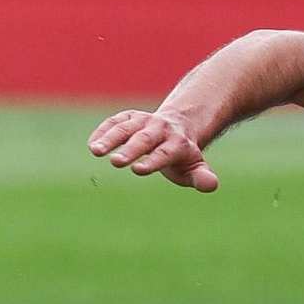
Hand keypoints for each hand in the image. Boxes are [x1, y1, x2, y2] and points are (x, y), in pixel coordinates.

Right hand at [88, 107, 219, 192]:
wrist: (177, 128)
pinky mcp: (129, 118)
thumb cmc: (183, 157)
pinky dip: (103, 131)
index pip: (164, 153)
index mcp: (178, 144)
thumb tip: (211, 185)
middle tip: (116, 162)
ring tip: (96, 151)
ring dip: (110, 138)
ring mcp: (143, 121)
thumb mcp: (196, 168)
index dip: (152, 161)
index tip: (137, 170)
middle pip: (144, 139)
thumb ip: (202, 177)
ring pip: (126, 128)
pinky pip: (114, 122)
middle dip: (130, 150)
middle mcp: (160, 129)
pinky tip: (93, 144)